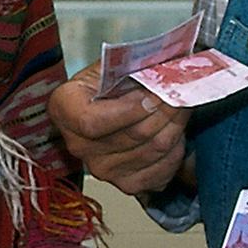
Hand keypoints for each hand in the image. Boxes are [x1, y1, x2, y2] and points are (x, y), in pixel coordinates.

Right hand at [47, 61, 188, 194]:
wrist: (108, 105)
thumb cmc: (109, 82)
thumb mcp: (113, 63)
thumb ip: (134, 64)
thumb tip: (169, 66)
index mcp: (65, 109)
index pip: (93, 122)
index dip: (129, 110)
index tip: (152, 94)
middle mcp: (78, 145)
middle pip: (132, 135)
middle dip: (165, 110)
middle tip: (183, 91)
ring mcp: (101, 170)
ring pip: (153, 150)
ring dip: (176, 125)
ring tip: (183, 105)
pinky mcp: (125, 184)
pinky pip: (162, 170)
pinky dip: (176, 150)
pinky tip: (175, 131)